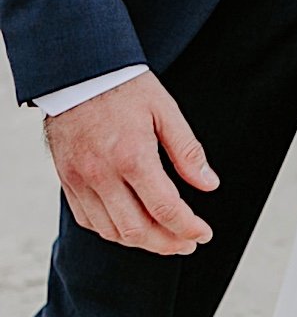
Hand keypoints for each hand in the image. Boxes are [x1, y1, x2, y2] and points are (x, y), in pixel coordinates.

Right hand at [45, 73, 218, 255]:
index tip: (204, 234)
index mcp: (132, 155)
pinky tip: (131, 226)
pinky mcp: (67, 181)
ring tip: (165, 238)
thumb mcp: (165, 109)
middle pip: (137, 230)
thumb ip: (187, 150)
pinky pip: (89, 221)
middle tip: (188, 242)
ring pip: (111, 232)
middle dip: (167, 243)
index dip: (188, 228)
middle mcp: (102, 174)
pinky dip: (112, 231)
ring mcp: (80, 181)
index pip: (165, 208)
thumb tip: (209, 185)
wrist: (77, 73)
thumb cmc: (126, 87)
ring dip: (141, 242)